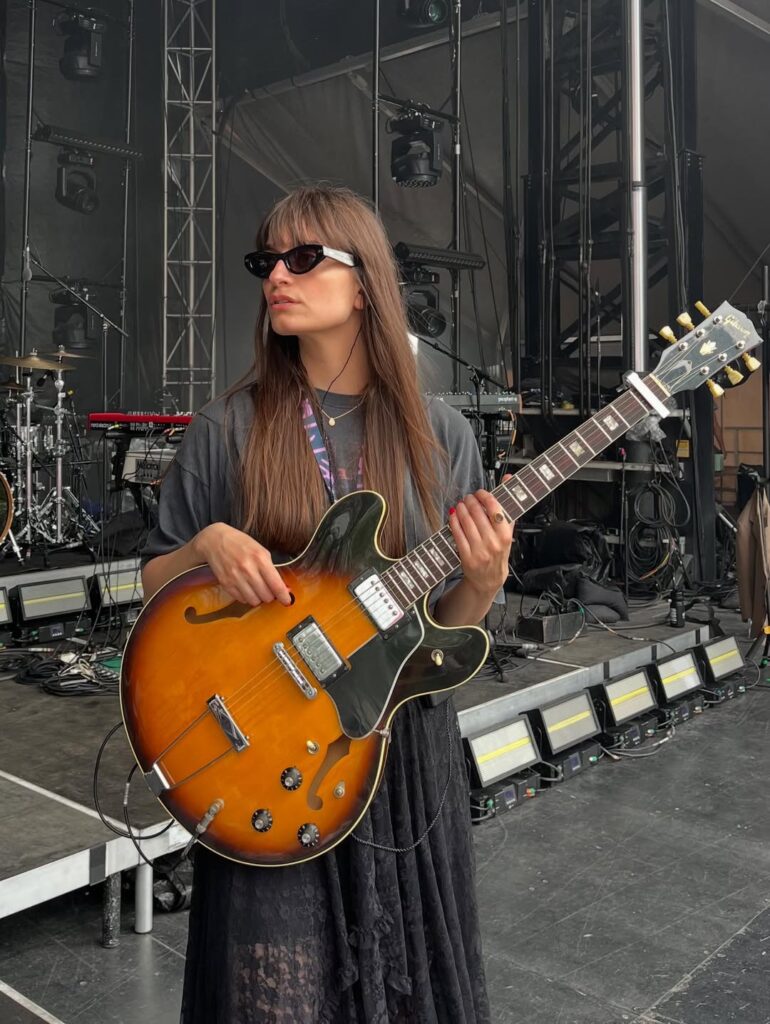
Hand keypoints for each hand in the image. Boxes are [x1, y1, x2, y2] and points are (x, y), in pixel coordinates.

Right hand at [193, 523, 291, 606]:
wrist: (214, 540)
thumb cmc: (240, 544)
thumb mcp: (260, 550)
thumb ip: (271, 569)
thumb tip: (282, 587)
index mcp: (260, 558)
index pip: (276, 584)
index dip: (284, 596)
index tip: (287, 601)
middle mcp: (248, 569)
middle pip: (266, 596)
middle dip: (270, 595)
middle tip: (269, 590)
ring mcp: (235, 578)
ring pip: (254, 601)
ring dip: (258, 598)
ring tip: (257, 589)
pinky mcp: (226, 584)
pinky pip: (241, 599)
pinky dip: (246, 597)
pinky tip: (246, 588)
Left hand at [448, 476, 514, 597]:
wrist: (489, 579)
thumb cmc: (499, 552)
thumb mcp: (507, 531)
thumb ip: (507, 506)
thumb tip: (508, 479)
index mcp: (505, 535)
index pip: (495, 508)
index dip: (485, 497)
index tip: (480, 493)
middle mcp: (493, 543)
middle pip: (478, 513)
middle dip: (470, 501)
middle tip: (468, 498)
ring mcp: (479, 550)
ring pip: (466, 522)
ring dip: (461, 509)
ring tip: (460, 505)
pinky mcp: (466, 556)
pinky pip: (457, 534)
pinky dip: (454, 522)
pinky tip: (454, 516)